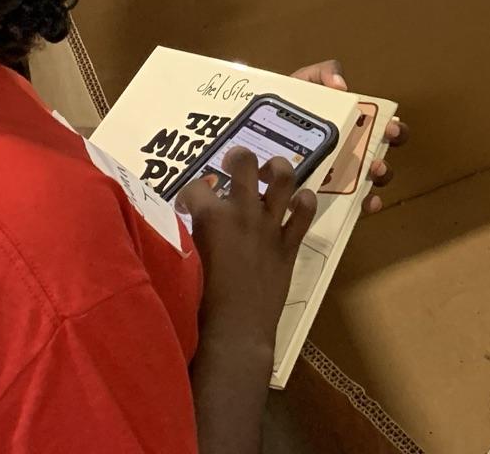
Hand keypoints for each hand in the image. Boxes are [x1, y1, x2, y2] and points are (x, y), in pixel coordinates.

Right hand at [178, 149, 317, 371]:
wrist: (235, 333)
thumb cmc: (201, 304)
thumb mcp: (186, 262)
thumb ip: (189, 238)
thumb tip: (188, 226)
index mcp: (211, 218)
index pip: (195, 188)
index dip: (187, 194)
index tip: (185, 205)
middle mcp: (243, 213)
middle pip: (243, 163)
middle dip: (236, 156)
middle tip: (230, 163)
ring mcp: (270, 226)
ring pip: (282, 177)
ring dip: (275, 167)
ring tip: (267, 172)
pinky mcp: (289, 243)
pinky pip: (305, 212)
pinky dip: (303, 201)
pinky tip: (295, 202)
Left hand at [292, 59, 406, 214]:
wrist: (247, 139)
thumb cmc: (281, 110)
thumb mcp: (301, 83)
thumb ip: (321, 74)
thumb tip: (342, 86)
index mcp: (350, 128)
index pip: (383, 131)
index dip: (395, 131)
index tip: (390, 128)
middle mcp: (349, 155)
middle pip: (380, 161)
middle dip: (386, 161)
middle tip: (377, 159)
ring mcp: (338, 180)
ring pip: (368, 185)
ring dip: (376, 181)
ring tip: (367, 174)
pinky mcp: (322, 200)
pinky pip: (349, 207)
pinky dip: (364, 205)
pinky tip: (365, 202)